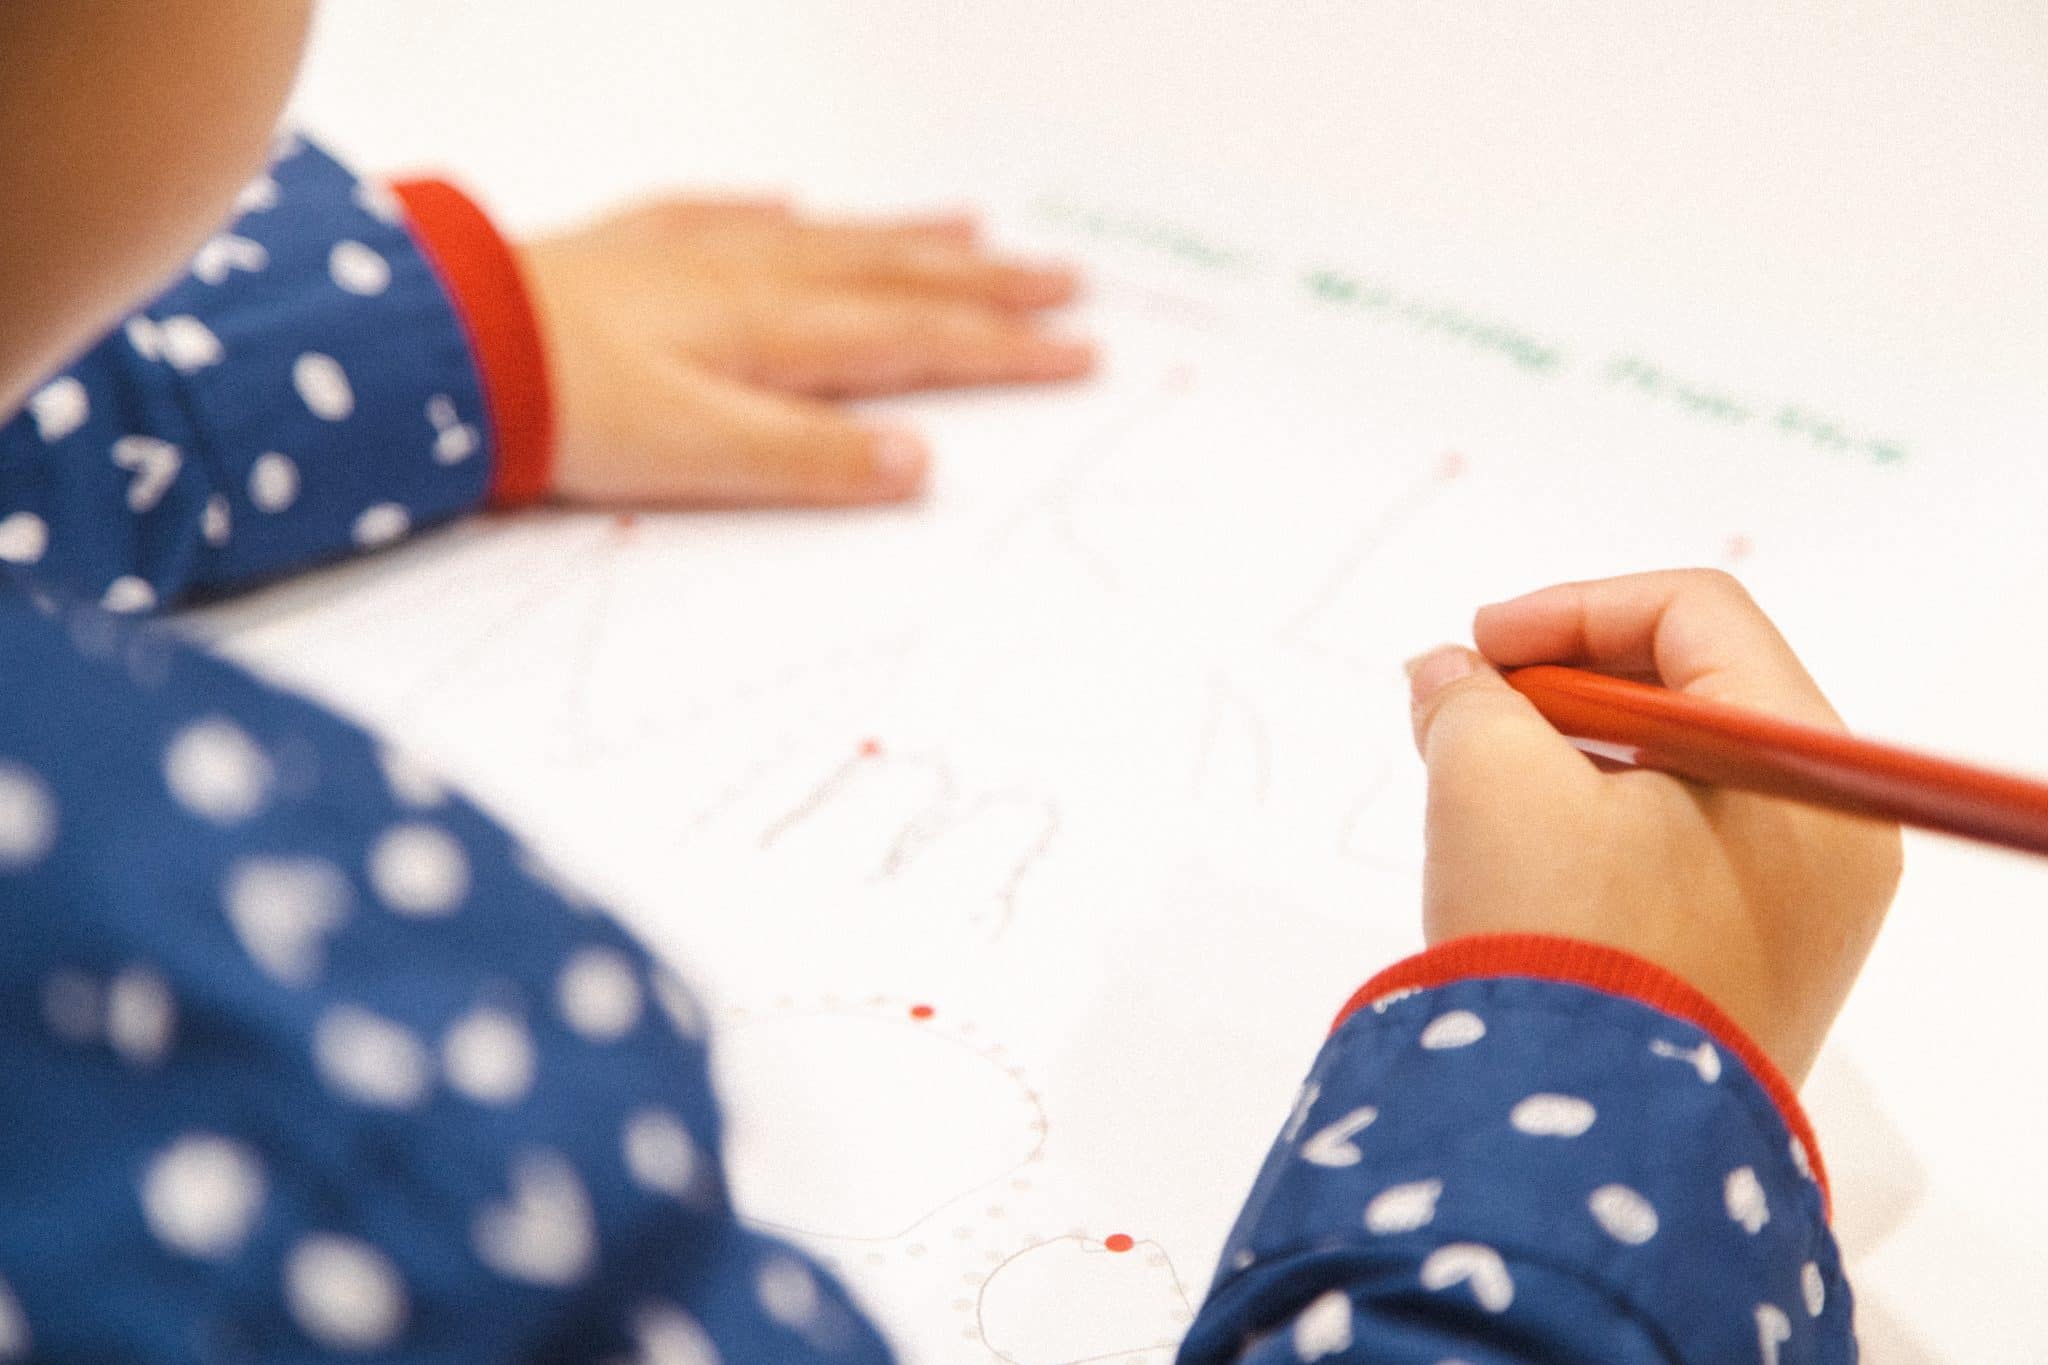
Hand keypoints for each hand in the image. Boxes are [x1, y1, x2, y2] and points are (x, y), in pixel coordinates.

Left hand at [516, 198, 1093, 507]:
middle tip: (1064, 275)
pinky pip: (721, 215)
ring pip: (825, 238)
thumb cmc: (560, 409)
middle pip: (891, 276)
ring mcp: (688, 255)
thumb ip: (809, 459)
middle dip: (984, 281)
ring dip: (904, 235)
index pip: (918, 339)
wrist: (440, 350)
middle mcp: (748, 279)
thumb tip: (916, 462)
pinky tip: (790, 202)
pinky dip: (770, 211)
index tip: (1080, 350)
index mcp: (776, 333)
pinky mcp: (626, 250)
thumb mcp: (699, 456)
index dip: (1004, 347)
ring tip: (969, 225)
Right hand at [1405, 569, 1901, 1082]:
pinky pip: (1680, 855)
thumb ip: (1466, 697)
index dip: (1570, 610)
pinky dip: (1598, 828)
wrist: (1581, 1146)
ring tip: (1476, 787)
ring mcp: (1800, 914)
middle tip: (1467, 710)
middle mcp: (1830, 837)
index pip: (1694, 615)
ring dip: (1570, 758)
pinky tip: (1520, 856)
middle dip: (1562, 687)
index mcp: (1801, 769)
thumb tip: (1446, 675)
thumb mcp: (1491, 780)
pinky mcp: (1752, 971)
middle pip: (1694, 692)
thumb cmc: (1561, 947)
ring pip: (1680, 775)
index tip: (1478, 647)